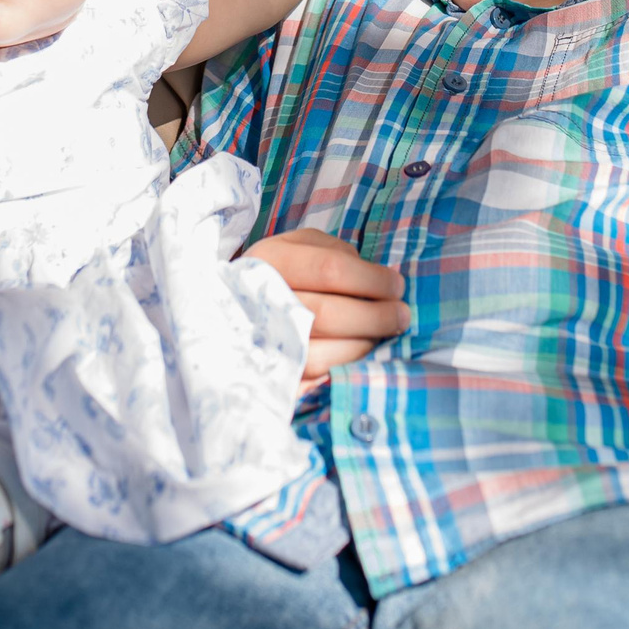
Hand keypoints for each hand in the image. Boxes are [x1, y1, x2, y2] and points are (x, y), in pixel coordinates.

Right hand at [243, 228, 410, 380]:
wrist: (227, 308)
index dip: (373, 279)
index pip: (331, 269)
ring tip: (380, 335)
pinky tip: (356, 357)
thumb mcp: (299, 246)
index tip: (398, 285)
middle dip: (376, 317)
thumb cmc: (278, 270)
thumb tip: (376, 275)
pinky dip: (339, 371)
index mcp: (269, 260)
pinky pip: (309, 382)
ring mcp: (257, 343)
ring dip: (362, 347)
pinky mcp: (264, 376)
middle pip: (328, 314)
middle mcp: (258, 302)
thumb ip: (334, 251)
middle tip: (402, 315)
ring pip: (319, 355)